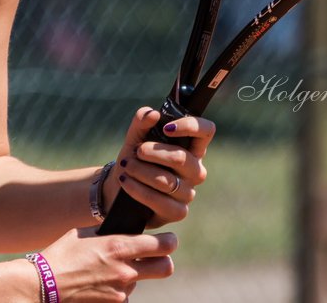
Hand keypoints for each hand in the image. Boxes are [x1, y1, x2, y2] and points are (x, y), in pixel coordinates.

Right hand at [37, 227, 176, 300]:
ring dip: (131, 275)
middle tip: (155, 257)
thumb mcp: (83, 234)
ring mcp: (121, 291)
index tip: (168, 240)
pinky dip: (117, 289)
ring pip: (140, 281)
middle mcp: (125, 271)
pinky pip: (124, 295)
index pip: (162, 245)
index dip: (169, 241)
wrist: (44, 286)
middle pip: (166, 268)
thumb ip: (107, 233)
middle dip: (164, 261)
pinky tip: (99, 283)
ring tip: (106, 270)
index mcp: (118, 247)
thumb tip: (120, 231)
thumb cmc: (60, 255)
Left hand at [101, 107, 215, 227]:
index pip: (206, 130)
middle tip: (137, 151)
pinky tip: (126, 182)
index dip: (190, 126)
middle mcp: (195, 170)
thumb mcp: (135, 137)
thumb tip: (152, 114)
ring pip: (168, 181)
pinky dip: (138, 189)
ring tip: (126, 166)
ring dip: (141, 171)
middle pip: (182, 158)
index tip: (166, 128)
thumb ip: (142, 122)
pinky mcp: (178, 212)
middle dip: (154, 153)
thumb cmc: (134, 159)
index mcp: (191, 147)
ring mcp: (188, 192)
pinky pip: (160, 201)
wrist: (120, 188)